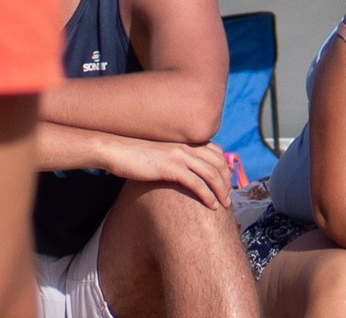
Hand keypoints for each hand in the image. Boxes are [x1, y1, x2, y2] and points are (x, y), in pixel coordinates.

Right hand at [40, 128, 236, 212]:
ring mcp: (179, 155)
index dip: (225, 168)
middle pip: (217, 162)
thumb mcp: (159, 154)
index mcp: (184, 141)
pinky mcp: (170, 167)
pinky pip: (195, 182)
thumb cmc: (136, 155)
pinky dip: (206, 194)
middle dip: (226, 181)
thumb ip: (173, 158)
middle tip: (229, 198)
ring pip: (210, 172)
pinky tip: (210, 205)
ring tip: (224, 205)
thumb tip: (182, 172)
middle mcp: (186, 145)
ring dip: (220, 190)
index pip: (215, 152)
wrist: (117, 150)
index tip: (227, 183)